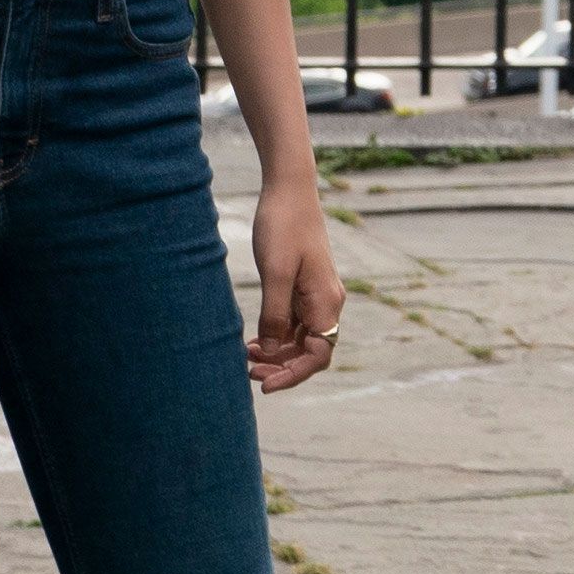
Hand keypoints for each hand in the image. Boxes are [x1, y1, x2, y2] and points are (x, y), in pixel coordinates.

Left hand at [245, 168, 343, 393]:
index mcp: (326, 302)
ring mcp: (317, 294)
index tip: (263, 385)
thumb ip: (275, 316)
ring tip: (247, 358)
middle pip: (311, 352)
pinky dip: (277, 336)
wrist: (290, 189)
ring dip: (278, 354)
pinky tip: (254, 340)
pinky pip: (296, 323)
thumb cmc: (283, 227)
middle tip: (248, 372)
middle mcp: (327, 302)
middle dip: (282, 368)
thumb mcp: (275, 273)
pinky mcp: (305, 285)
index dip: (293, 376)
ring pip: (302, 339)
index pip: (318, 357)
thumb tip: (272, 352)